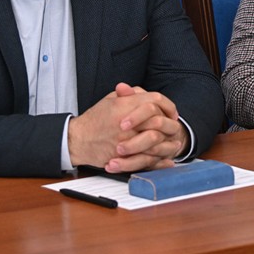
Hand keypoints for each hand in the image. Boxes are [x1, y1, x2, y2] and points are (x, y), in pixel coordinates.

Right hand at [69, 83, 187, 171]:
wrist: (77, 140)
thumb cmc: (94, 120)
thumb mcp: (111, 100)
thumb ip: (130, 94)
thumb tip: (147, 93)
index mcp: (125, 105)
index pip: (155, 100)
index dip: (167, 105)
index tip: (172, 112)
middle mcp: (127, 122)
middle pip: (159, 120)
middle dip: (170, 124)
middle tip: (175, 127)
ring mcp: (126, 140)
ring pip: (156, 140)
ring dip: (168, 142)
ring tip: (175, 143)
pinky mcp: (124, 156)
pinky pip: (147, 158)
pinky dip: (160, 160)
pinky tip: (167, 159)